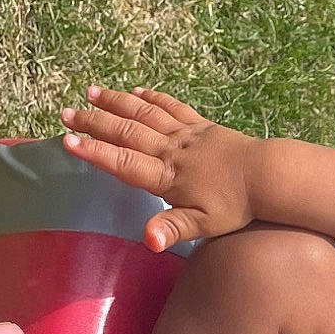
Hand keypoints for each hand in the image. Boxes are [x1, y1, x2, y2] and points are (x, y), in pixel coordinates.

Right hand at [60, 85, 258, 252]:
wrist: (269, 176)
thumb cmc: (236, 206)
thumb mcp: (203, 225)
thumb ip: (172, 229)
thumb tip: (147, 241)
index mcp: (168, 176)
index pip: (124, 162)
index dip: (95, 153)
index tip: (67, 142)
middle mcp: (172, 150)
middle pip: (127, 133)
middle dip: (94, 123)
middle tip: (65, 114)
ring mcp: (187, 135)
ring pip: (145, 114)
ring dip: (117, 103)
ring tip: (91, 92)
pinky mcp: (202, 126)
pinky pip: (172, 108)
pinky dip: (153, 99)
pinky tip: (137, 92)